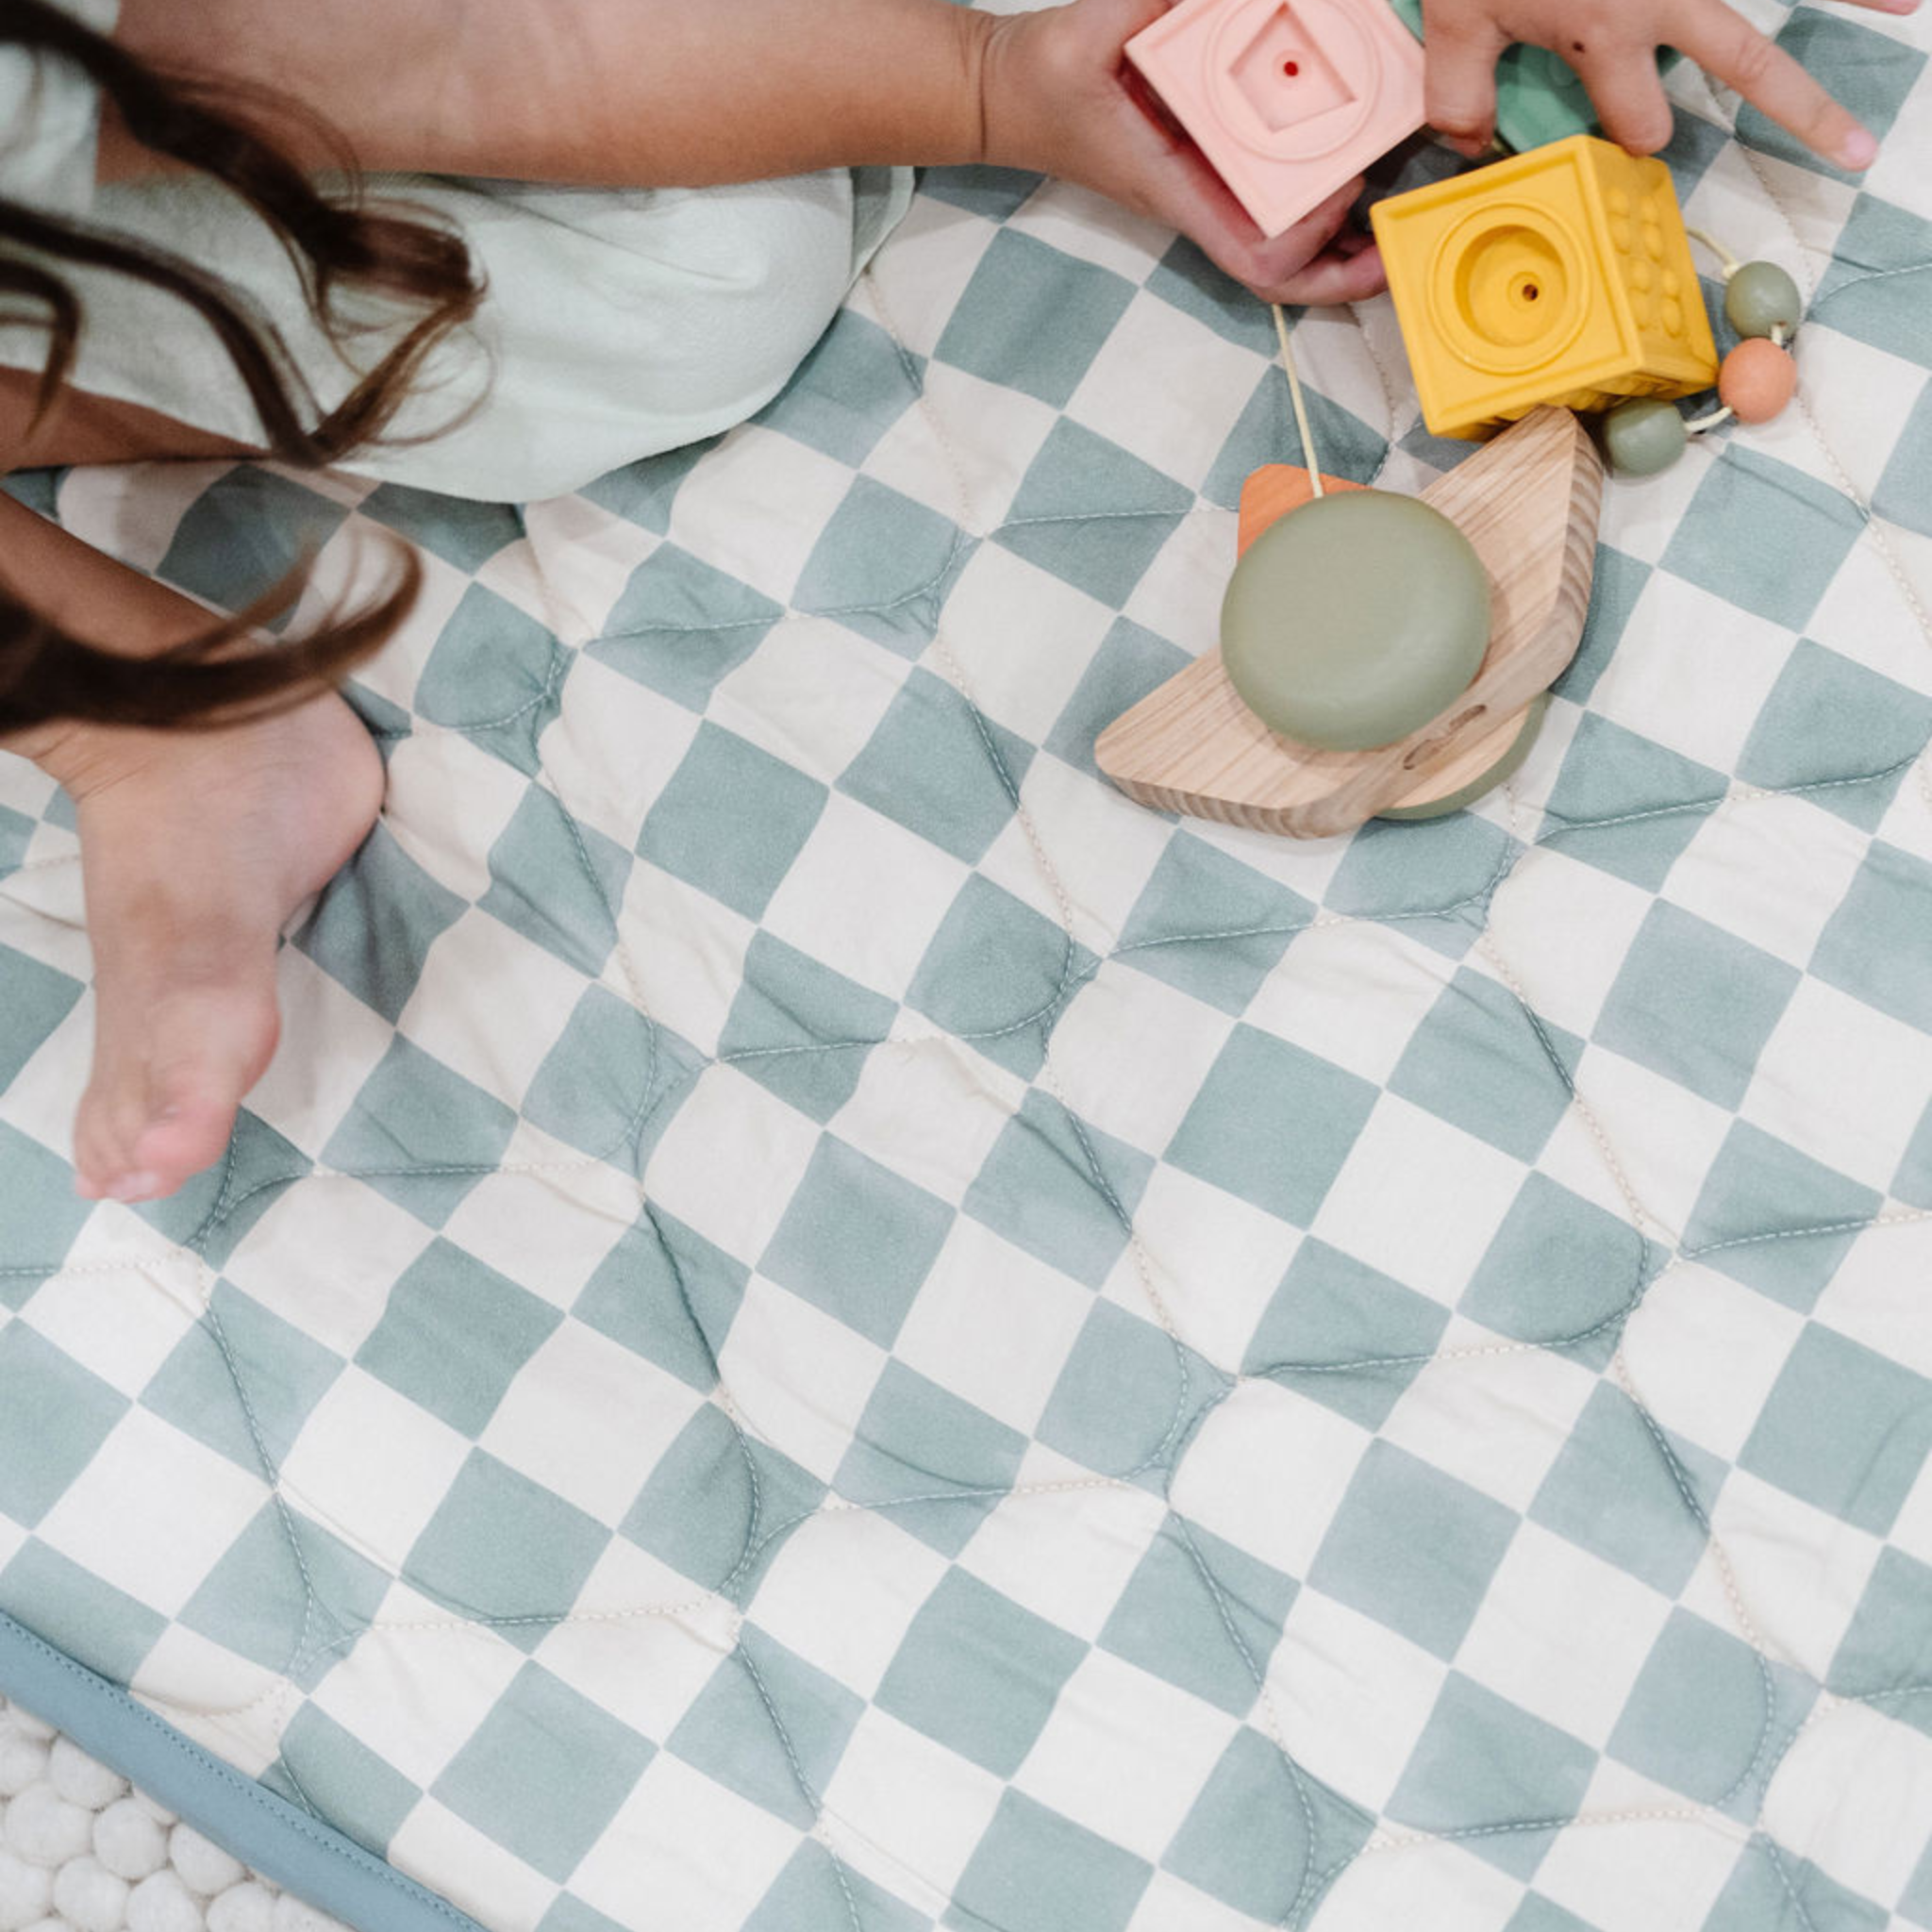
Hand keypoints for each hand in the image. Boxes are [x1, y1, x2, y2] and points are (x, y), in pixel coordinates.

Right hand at [977, 0, 1386, 304]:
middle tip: (1402, 231)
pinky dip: (1318, 200)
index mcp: (1178, 189)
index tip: (1347, 190)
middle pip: (1284, 273)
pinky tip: (1352, 162)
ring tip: (1395, 210)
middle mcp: (1200, 201)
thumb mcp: (1084, 30)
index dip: (1312, 243)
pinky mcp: (1209, 168)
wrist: (1006, 97)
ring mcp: (1207, 190)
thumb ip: (1143, 1)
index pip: (1256, 257)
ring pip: (1285, 249)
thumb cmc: (1039, 81)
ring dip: (1341, 245)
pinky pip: (1272, 205)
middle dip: (1346, 269)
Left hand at [1420, 0, 1919, 168]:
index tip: (1633, 133)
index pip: (1640, 121)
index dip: (1634, 134)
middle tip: (1852, 152)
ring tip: (1910, 8)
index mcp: (1609, 36)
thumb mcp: (1456, 17)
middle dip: (1803, 111)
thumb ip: (1460, 94)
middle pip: (1748, 64)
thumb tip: (1469, 150)